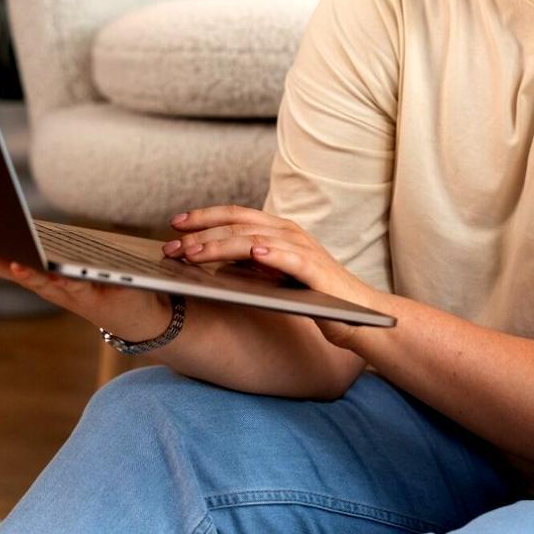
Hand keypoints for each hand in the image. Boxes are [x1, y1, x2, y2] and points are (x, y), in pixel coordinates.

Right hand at [0, 219, 170, 341]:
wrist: (145, 316)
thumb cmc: (106, 281)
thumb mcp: (74, 258)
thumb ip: (56, 243)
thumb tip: (32, 215)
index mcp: (38, 271)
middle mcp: (44, 284)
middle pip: (2, 266)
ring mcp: (65, 293)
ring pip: (35, 279)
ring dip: (19, 267)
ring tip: (5, 255)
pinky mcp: (91, 297)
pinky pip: (70, 286)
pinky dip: (56, 278)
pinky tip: (46, 268)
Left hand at [164, 204, 384, 348]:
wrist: (361, 318)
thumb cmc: (315, 298)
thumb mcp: (274, 277)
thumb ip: (249, 265)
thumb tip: (206, 262)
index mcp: (278, 232)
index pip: (235, 215)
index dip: (204, 217)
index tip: (174, 224)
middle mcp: (290, 234)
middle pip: (239, 223)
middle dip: (201, 232)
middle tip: (171, 245)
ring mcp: (304, 250)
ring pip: (255, 238)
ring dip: (221, 244)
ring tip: (194, 252)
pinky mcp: (317, 272)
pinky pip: (291, 258)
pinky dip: (271, 253)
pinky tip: (251, 254)